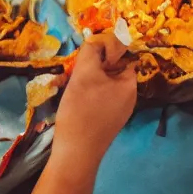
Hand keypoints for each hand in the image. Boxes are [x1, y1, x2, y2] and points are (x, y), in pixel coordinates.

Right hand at [55, 34, 136, 161]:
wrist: (75, 154)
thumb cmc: (82, 111)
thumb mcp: (85, 74)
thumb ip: (92, 51)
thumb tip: (97, 39)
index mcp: (129, 86)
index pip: (123, 57)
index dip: (105, 50)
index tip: (86, 53)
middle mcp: (127, 98)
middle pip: (109, 71)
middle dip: (89, 66)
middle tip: (70, 70)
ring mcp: (116, 112)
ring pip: (99, 85)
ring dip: (81, 80)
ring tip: (63, 84)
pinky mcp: (103, 121)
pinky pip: (95, 100)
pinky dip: (81, 95)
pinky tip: (66, 99)